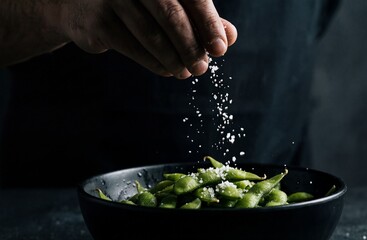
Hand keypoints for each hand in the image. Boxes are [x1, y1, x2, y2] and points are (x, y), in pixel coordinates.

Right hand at [61, 0, 236, 78]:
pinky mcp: (98, 22)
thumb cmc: (136, 3)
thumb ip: (199, 17)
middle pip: (171, 15)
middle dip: (191, 46)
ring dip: (174, 59)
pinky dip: (155, 63)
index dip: (208, 23)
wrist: (82, 4)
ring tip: (186, 72)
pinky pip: (134, 48)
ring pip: (152, 35)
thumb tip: (229, 37)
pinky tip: (167, 70)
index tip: (221, 49)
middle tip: (202, 68)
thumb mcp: (169, 3)